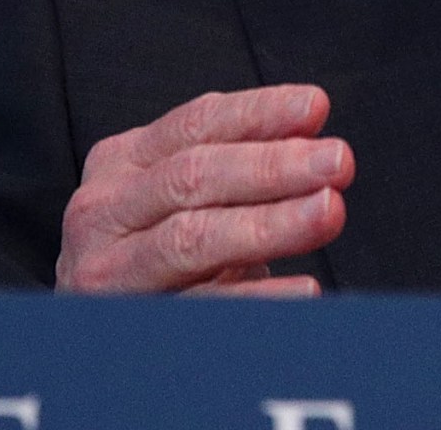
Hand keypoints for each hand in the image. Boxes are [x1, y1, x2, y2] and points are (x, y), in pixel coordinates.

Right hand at [55, 84, 353, 295]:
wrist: (102, 332)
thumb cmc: (160, 250)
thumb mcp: (184, 194)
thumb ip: (236, 157)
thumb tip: (311, 132)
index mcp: (121, 162)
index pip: (194, 124)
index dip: (258, 113)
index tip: (316, 107)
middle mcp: (103, 211)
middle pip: (194, 177)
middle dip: (274, 166)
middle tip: (338, 161)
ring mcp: (108, 272)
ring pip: (193, 238)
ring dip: (270, 223)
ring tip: (329, 211)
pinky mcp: (130, 324)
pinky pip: (202, 307)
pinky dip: (258, 297)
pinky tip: (304, 288)